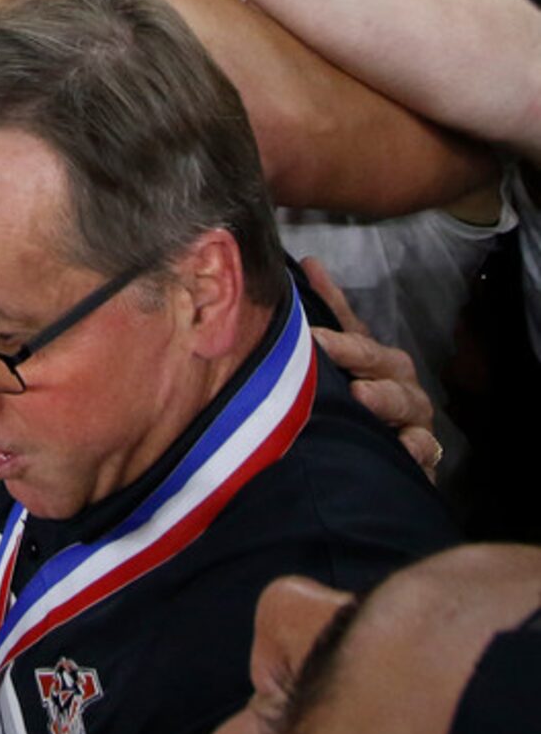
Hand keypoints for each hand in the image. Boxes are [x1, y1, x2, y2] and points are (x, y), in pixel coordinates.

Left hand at [301, 257, 442, 477]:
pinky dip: (416, 450)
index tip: (310, 273)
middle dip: (353, 350)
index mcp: (371, 360)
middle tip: (323, 344)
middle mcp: (396, 383)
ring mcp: (412, 420)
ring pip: (406, 402)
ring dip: (384, 397)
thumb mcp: (329, 368)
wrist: (374, 470)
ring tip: (361, 395)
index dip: (331, 298)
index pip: (351, 323)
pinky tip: (404, 448)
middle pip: (381, 360)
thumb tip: (309, 264)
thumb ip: (323, 319)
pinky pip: (424, 452)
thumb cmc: (351, 413)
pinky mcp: (420, 457)